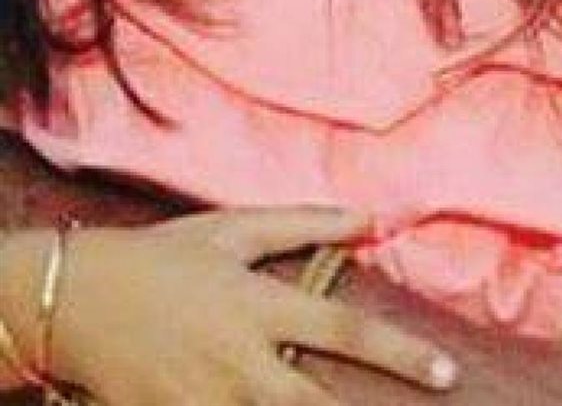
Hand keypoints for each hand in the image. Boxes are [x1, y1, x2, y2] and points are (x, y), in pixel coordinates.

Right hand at [50, 207, 457, 404]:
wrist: (72, 300)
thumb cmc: (163, 257)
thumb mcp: (235, 230)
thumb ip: (307, 223)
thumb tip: (374, 218)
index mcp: (261, 307)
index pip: (347, 334)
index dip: (402, 355)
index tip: (446, 372)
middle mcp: (239, 362)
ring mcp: (204, 402)